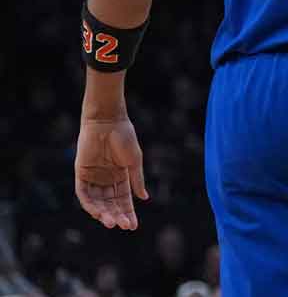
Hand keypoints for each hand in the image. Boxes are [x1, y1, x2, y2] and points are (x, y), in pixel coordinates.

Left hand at [75, 116, 147, 230]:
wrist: (108, 122)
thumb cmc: (124, 137)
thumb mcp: (134, 161)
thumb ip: (137, 180)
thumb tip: (144, 198)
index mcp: (121, 176)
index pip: (124, 200)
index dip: (128, 213)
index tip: (134, 226)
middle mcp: (106, 180)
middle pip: (110, 204)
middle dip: (117, 215)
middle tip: (123, 226)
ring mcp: (93, 178)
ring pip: (97, 202)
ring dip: (103, 213)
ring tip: (111, 222)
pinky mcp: (81, 174)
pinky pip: (83, 194)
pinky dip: (89, 204)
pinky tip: (97, 212)